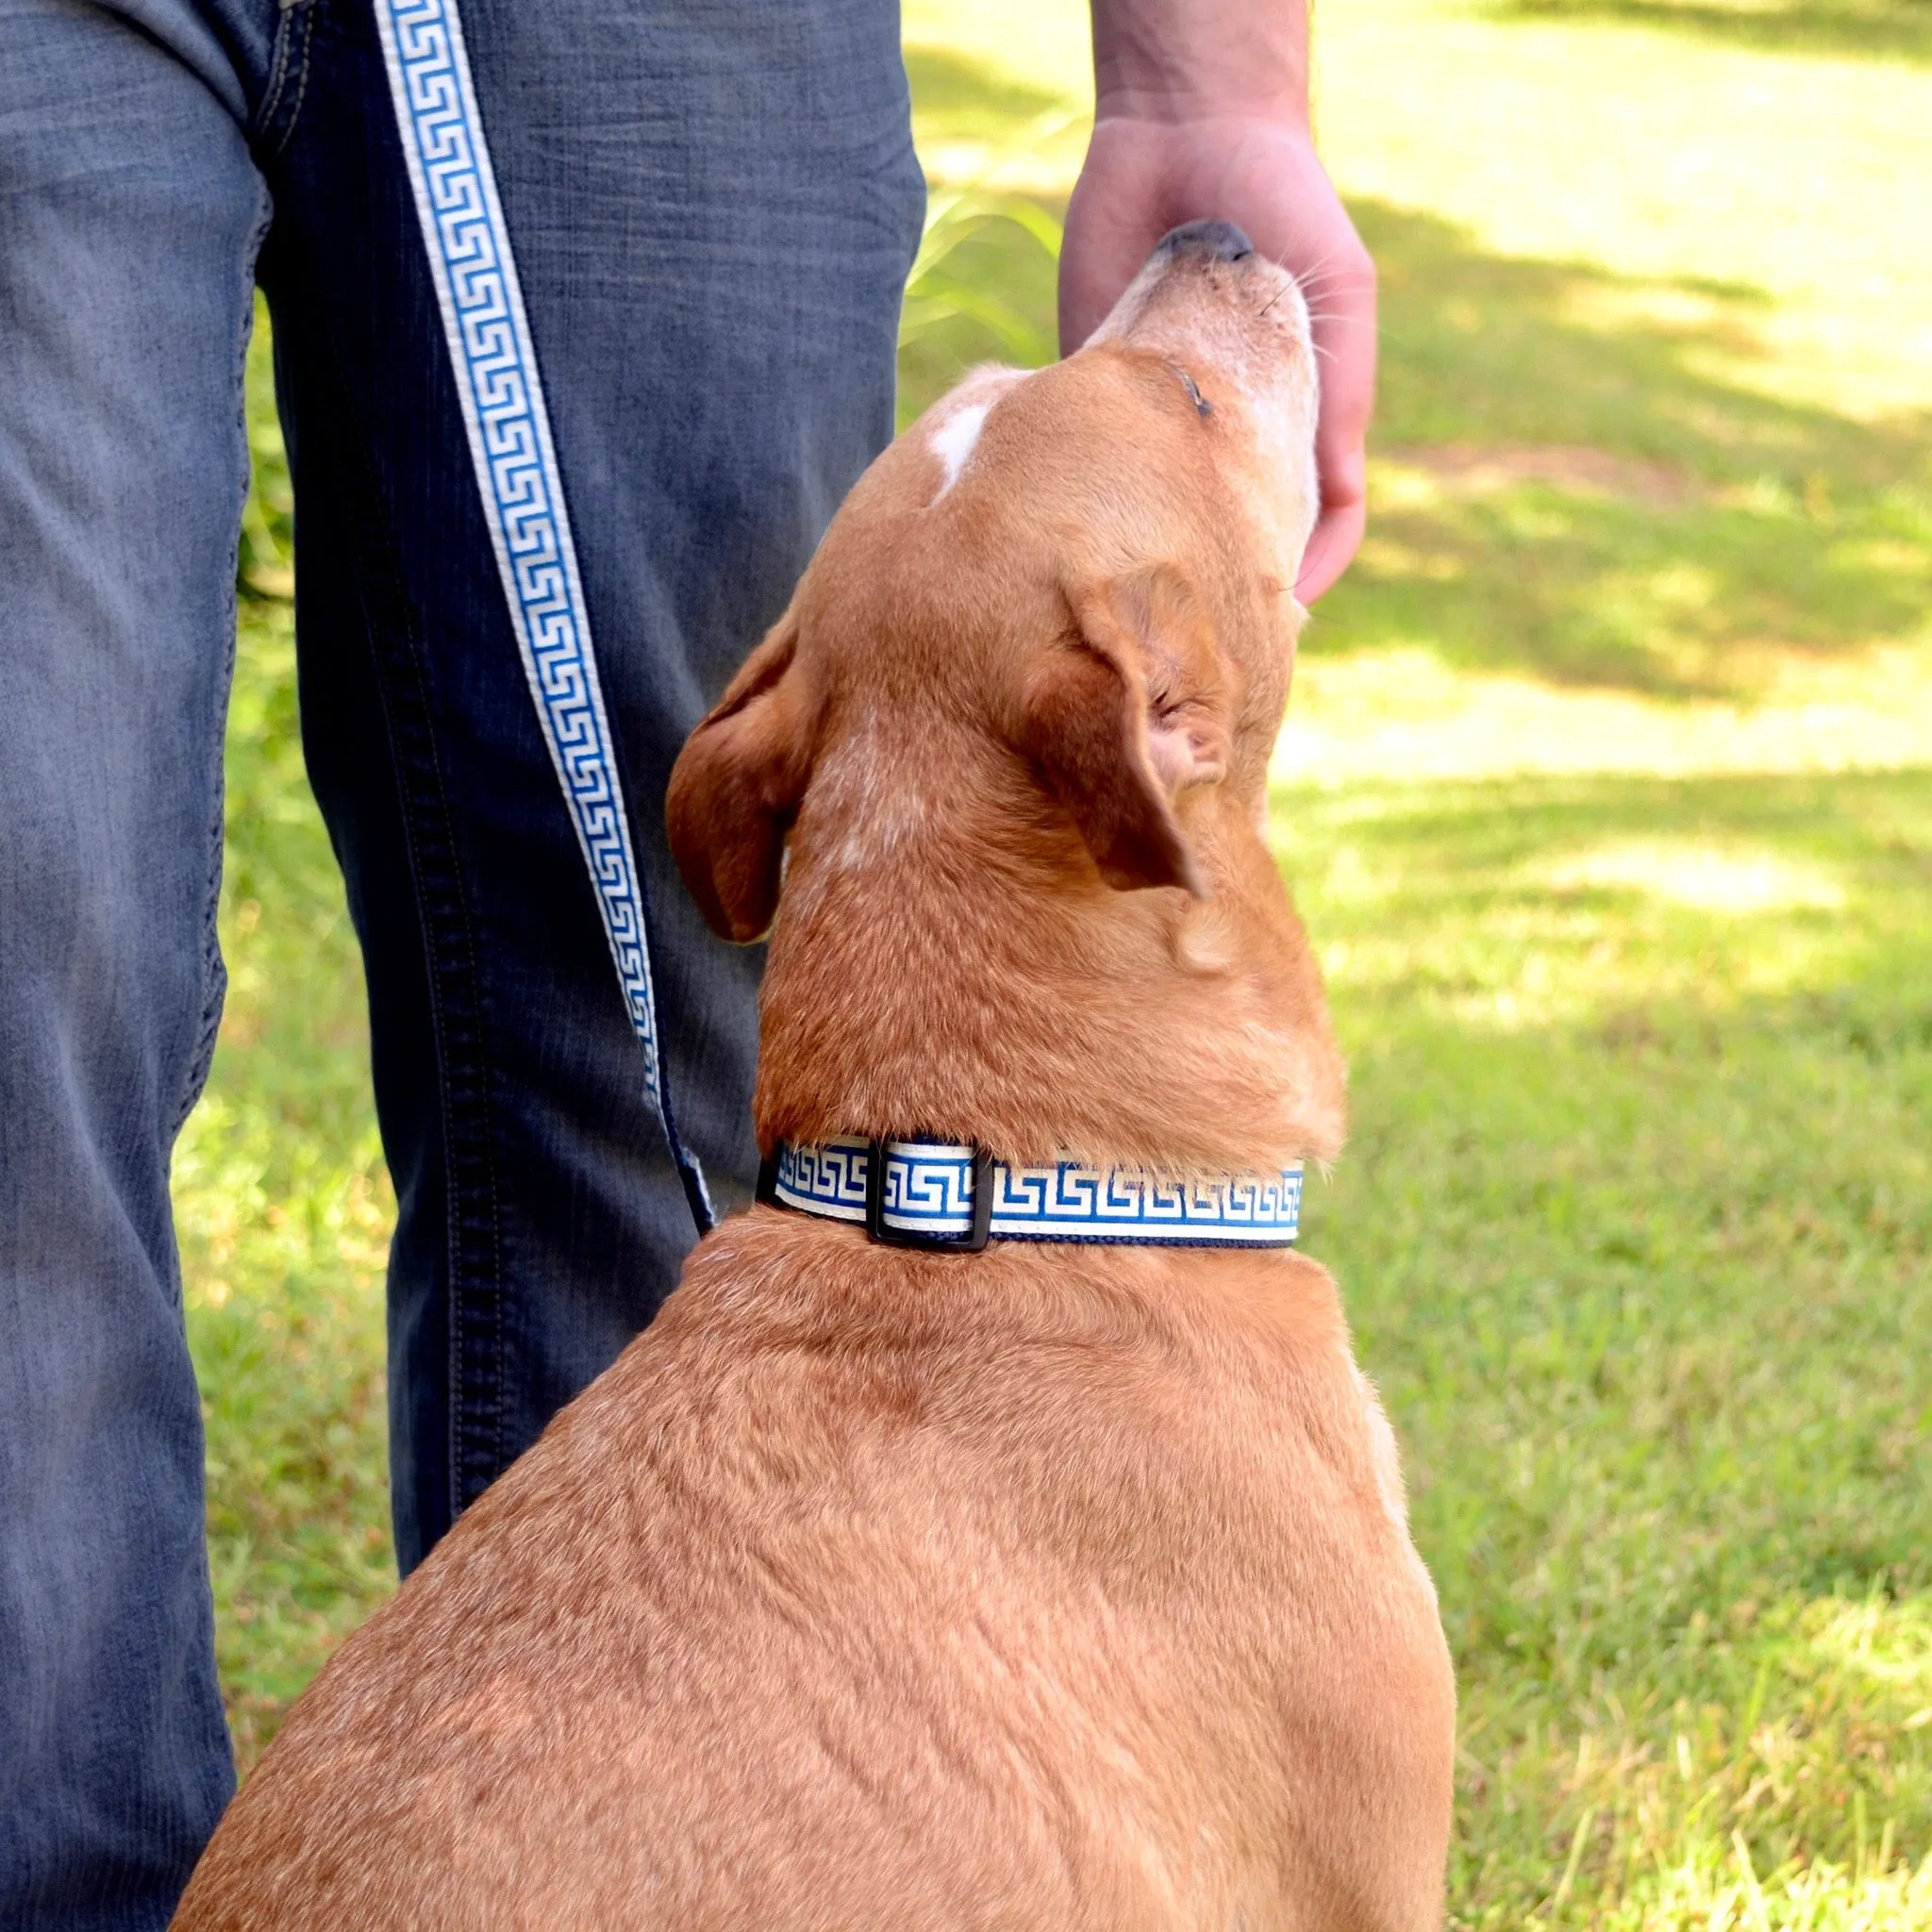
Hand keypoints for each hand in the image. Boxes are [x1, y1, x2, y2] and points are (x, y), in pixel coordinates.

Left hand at [1059, 113, 1375, 602]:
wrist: (1183, 127)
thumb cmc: (1286, 200)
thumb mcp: (1340, 295)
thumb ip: (1341, 395)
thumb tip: (1339, 502)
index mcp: (1298, 413)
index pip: (1316, 521)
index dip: (1303, 576)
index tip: (1276, 623)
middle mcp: (1230, 426)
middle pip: (1230, 530)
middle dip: (1217, 585)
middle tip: (1193, 640)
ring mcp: (1161, 414)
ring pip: (1156, 511)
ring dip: (1147, 555)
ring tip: (1132, 607)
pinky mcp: (1097, 387)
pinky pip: (1088, 459)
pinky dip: (1082, 497)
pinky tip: (1075, 532)